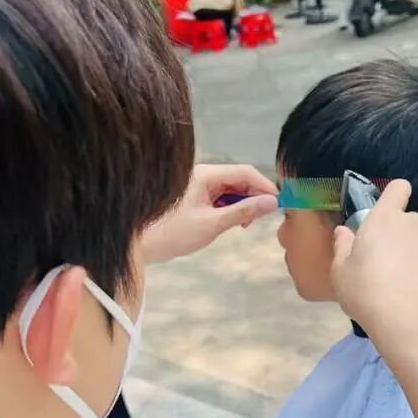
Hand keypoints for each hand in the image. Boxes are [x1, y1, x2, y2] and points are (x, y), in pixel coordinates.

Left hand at [141, 164, 277, 263]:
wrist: (139, 244)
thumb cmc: (172, 233)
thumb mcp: (212, 224)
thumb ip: (243, 212)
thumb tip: (272, 203)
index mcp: (205, 175)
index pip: (245, 172)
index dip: (264, 186)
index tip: (278, 203)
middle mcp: (202, 176)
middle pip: (239, 180)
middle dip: (255, 197)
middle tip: (262, 218)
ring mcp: (198, 188)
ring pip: (231, 190)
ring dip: (243, 205)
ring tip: (245, 224)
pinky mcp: (195, 199)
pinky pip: (220, 199)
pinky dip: (231, 210)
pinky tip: (233, 224)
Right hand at [330, 180, 417, 342]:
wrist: (410, 323)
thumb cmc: (367, 294)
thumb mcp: (340, 273)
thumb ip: (342, 247)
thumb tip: (344, 231)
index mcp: (384, 219)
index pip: (398, 188)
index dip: (395, 196)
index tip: (388, 214)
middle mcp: (414, 223)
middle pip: (409, 221)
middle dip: (401, 236)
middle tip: (389, 264)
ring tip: (409, 283)